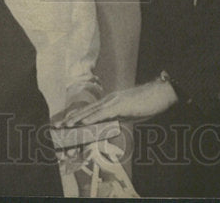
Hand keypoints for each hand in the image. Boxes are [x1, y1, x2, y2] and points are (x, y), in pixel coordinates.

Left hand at [60, 79, 177, 126]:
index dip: (77, 117)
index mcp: (111, 102)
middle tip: (57, 126)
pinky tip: (82, 123)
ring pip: (91, 111)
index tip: (66, 124)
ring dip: (77, 119)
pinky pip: (103, 113)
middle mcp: (110, 100)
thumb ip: (119, 118)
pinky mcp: (120, 105)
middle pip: (87, 110)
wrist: (162, 94)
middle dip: (71, 118)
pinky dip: (91, 118)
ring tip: (65, 126)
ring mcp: (114, 101)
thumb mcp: (131, 114)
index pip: (91, 110)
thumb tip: (110, 127)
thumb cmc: (149, 103)